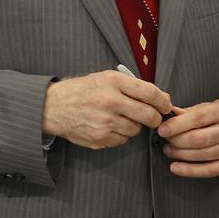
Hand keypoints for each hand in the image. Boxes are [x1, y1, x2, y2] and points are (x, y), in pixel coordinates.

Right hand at [41, 71, 172, 149]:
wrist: (53, 107)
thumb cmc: (83, 91)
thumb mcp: (105, 78)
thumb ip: (132, 86)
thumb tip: (161, 98)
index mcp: (113, 82)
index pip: (151, 93)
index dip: (164, 102)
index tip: (166, 106)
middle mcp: (110, 102)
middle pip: (148, 116)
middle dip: (155, 118)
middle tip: (153, 118)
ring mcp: (105, 122)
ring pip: (136, 130)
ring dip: (134, 126)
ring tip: (121, 118)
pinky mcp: (100, 138)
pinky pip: (122, 140)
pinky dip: (120, 134)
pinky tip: (109, 126)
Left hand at [159, 99, 218, 177]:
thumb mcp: (209, 107)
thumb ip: (189, 111)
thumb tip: (169, 113)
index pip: (199, 118)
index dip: (177, 125)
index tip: (162, 130)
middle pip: (199, 139)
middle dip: (177, 141)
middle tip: (167, 140)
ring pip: (201, 155)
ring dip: (180, 154)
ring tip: (169, 150)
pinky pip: (208, 170)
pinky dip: (189, 170)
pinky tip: (175, 167)